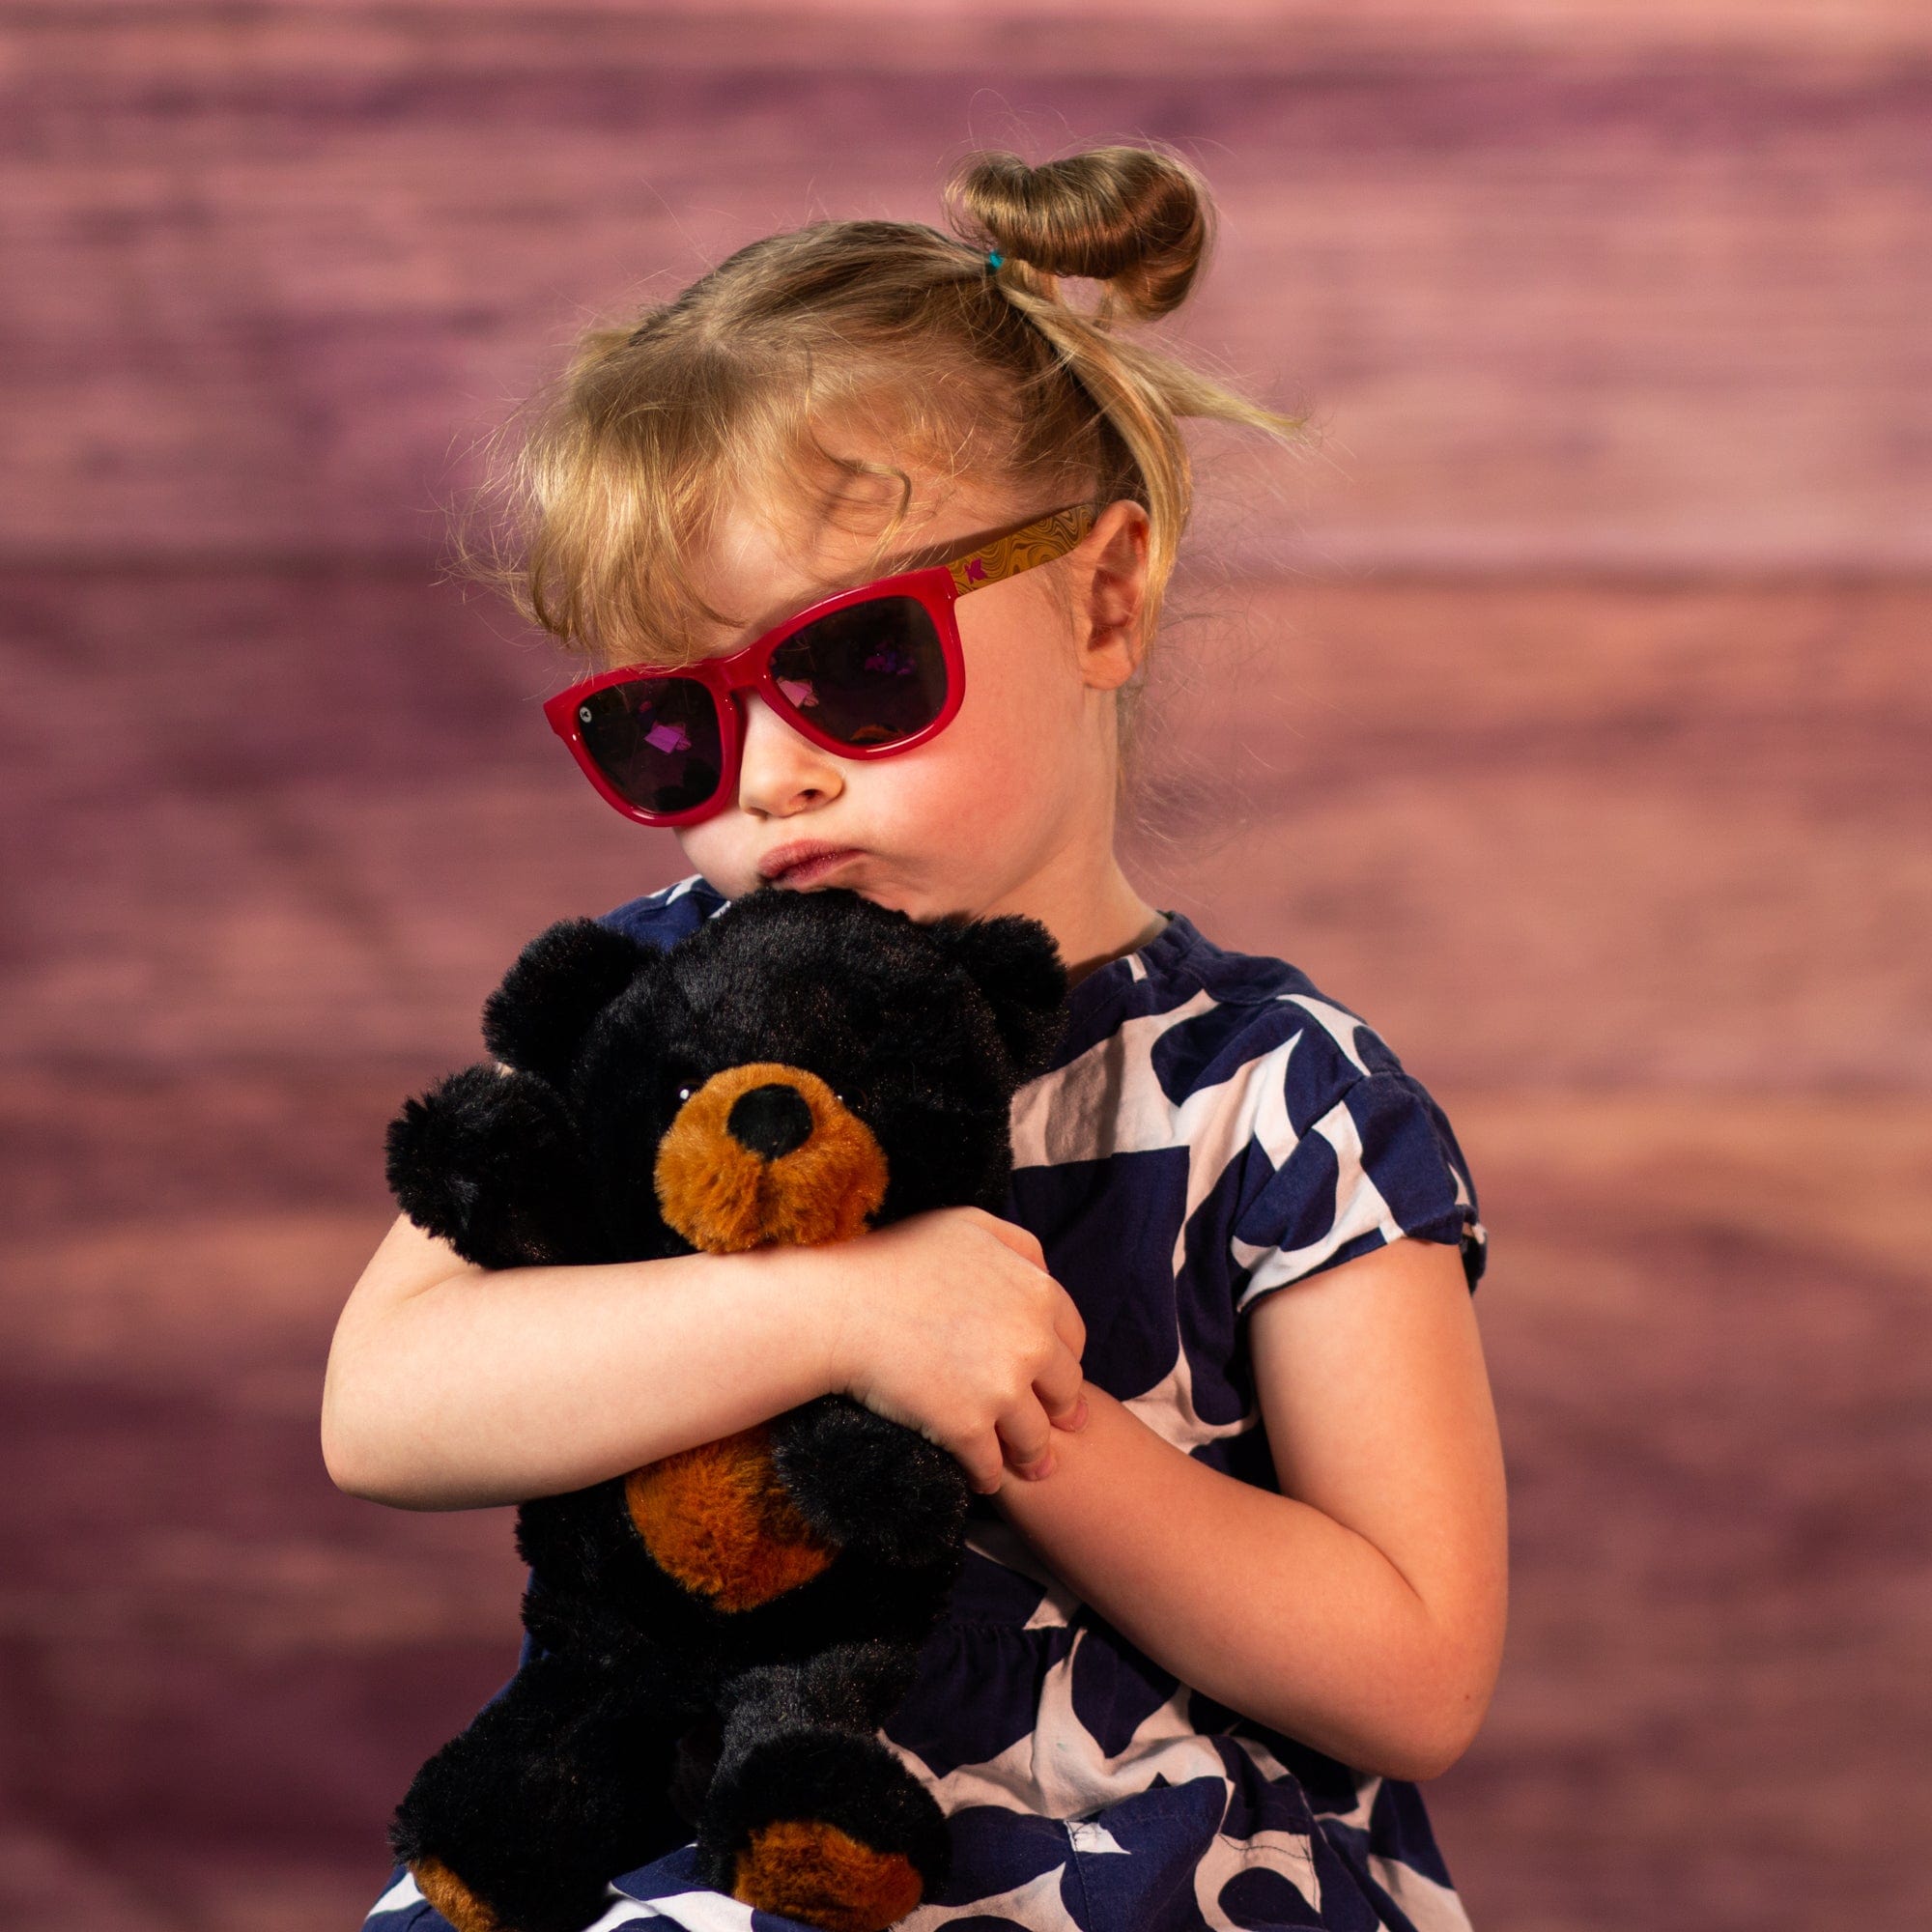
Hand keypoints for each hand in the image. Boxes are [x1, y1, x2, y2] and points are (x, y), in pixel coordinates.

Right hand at [813, 1207, 1088, 1495]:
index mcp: (1037, 1293)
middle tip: (1043, 1428)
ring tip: (1022, 1465)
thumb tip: (1043, 1270)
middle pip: (1063, 1392)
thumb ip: (1016, 1244)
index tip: (1047, 1379)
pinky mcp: (966, 1427)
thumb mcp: (966, 1224)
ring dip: (1029, 1455)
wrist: (837, 1308)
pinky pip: (990, 1466)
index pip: (1073, 1341)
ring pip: (1034, 1438)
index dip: (1060, 1361)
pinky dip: (986, 1476)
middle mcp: (1031, 1342)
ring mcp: (1001, 1387)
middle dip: (1055, 1412)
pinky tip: (980, 1477)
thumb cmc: (895, 1260)